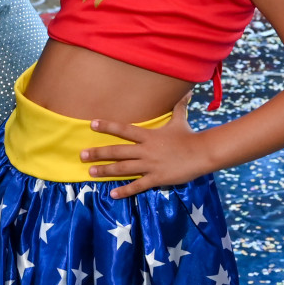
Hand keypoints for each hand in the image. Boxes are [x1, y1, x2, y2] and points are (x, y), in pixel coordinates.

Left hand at [79, 94, 201, 196]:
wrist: (202, 153)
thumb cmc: (189, 136)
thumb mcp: (180, 120)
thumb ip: (179, 106)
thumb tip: (186, 91)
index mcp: (148, 135)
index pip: (123, 129)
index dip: (107, 126)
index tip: (92, 124)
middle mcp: (145, 150)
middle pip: (117, 151)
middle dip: (98, 153)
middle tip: (82, 155)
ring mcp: (150, 165)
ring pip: (123, 168)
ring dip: (105, 170)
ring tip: (90, 172)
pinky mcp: (156, 178)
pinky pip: (137, 186)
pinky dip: (124, 190)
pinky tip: (112, 193)